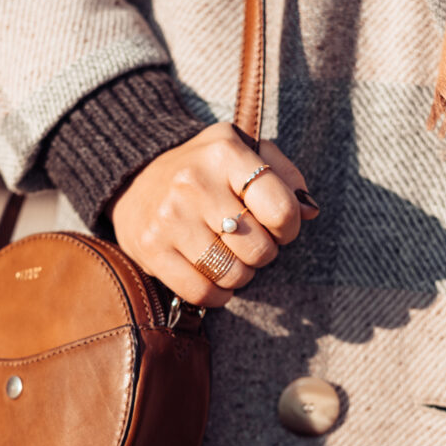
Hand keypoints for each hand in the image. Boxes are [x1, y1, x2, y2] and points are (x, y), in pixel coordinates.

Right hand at [107, 122, 318, 307]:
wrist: (134, 176)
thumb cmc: (205, 168)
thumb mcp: (244, 151)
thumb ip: (284, 175)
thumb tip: (311, 211)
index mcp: (225, 153)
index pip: (282, 210)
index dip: (289, 228)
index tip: (277, 225)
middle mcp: (194, 183)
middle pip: (260, 249)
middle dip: (263, 252)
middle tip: (248, 241)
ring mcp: (170, 218)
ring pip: (233, 275)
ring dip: (240, 274)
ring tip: (229, 255)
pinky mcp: (151, 249)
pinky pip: (202, 293)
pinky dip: (217, 293)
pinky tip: (213, 276)